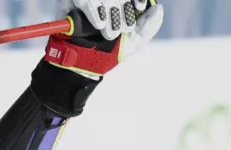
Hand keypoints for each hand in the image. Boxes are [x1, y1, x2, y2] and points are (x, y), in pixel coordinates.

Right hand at [44, 0, 163, 77]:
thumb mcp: (135, 41)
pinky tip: (100, 24)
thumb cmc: (112, 50)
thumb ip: (149, 25)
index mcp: (121, 2)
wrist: (86, 62)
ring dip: (110, 12)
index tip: (140, 7)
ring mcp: (91, 0)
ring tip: (110, 33)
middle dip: (122, 9)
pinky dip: (93, 10)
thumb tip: (158, 7)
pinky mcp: (72, 2)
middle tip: (124, 28)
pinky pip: (83, 0)